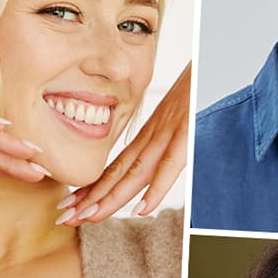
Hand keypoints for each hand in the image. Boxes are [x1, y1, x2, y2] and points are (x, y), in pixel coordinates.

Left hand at [58, 63, 189, 224]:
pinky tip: (142, 209)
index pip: (118, 166)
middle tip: (66, 217)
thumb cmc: (199, 85)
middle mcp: (154, 135)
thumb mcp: (179, 112)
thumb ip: (168, 135)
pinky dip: (157, 188)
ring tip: (90, 216)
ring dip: (113, 198)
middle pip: (120, 173)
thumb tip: (159, 158)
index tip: (73, 205)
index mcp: (151, 133)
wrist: (212, 60)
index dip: (95, 187)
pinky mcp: (187, 133)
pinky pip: (170, 165)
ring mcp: (169, 134)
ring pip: (136, 172)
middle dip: (92, 198)